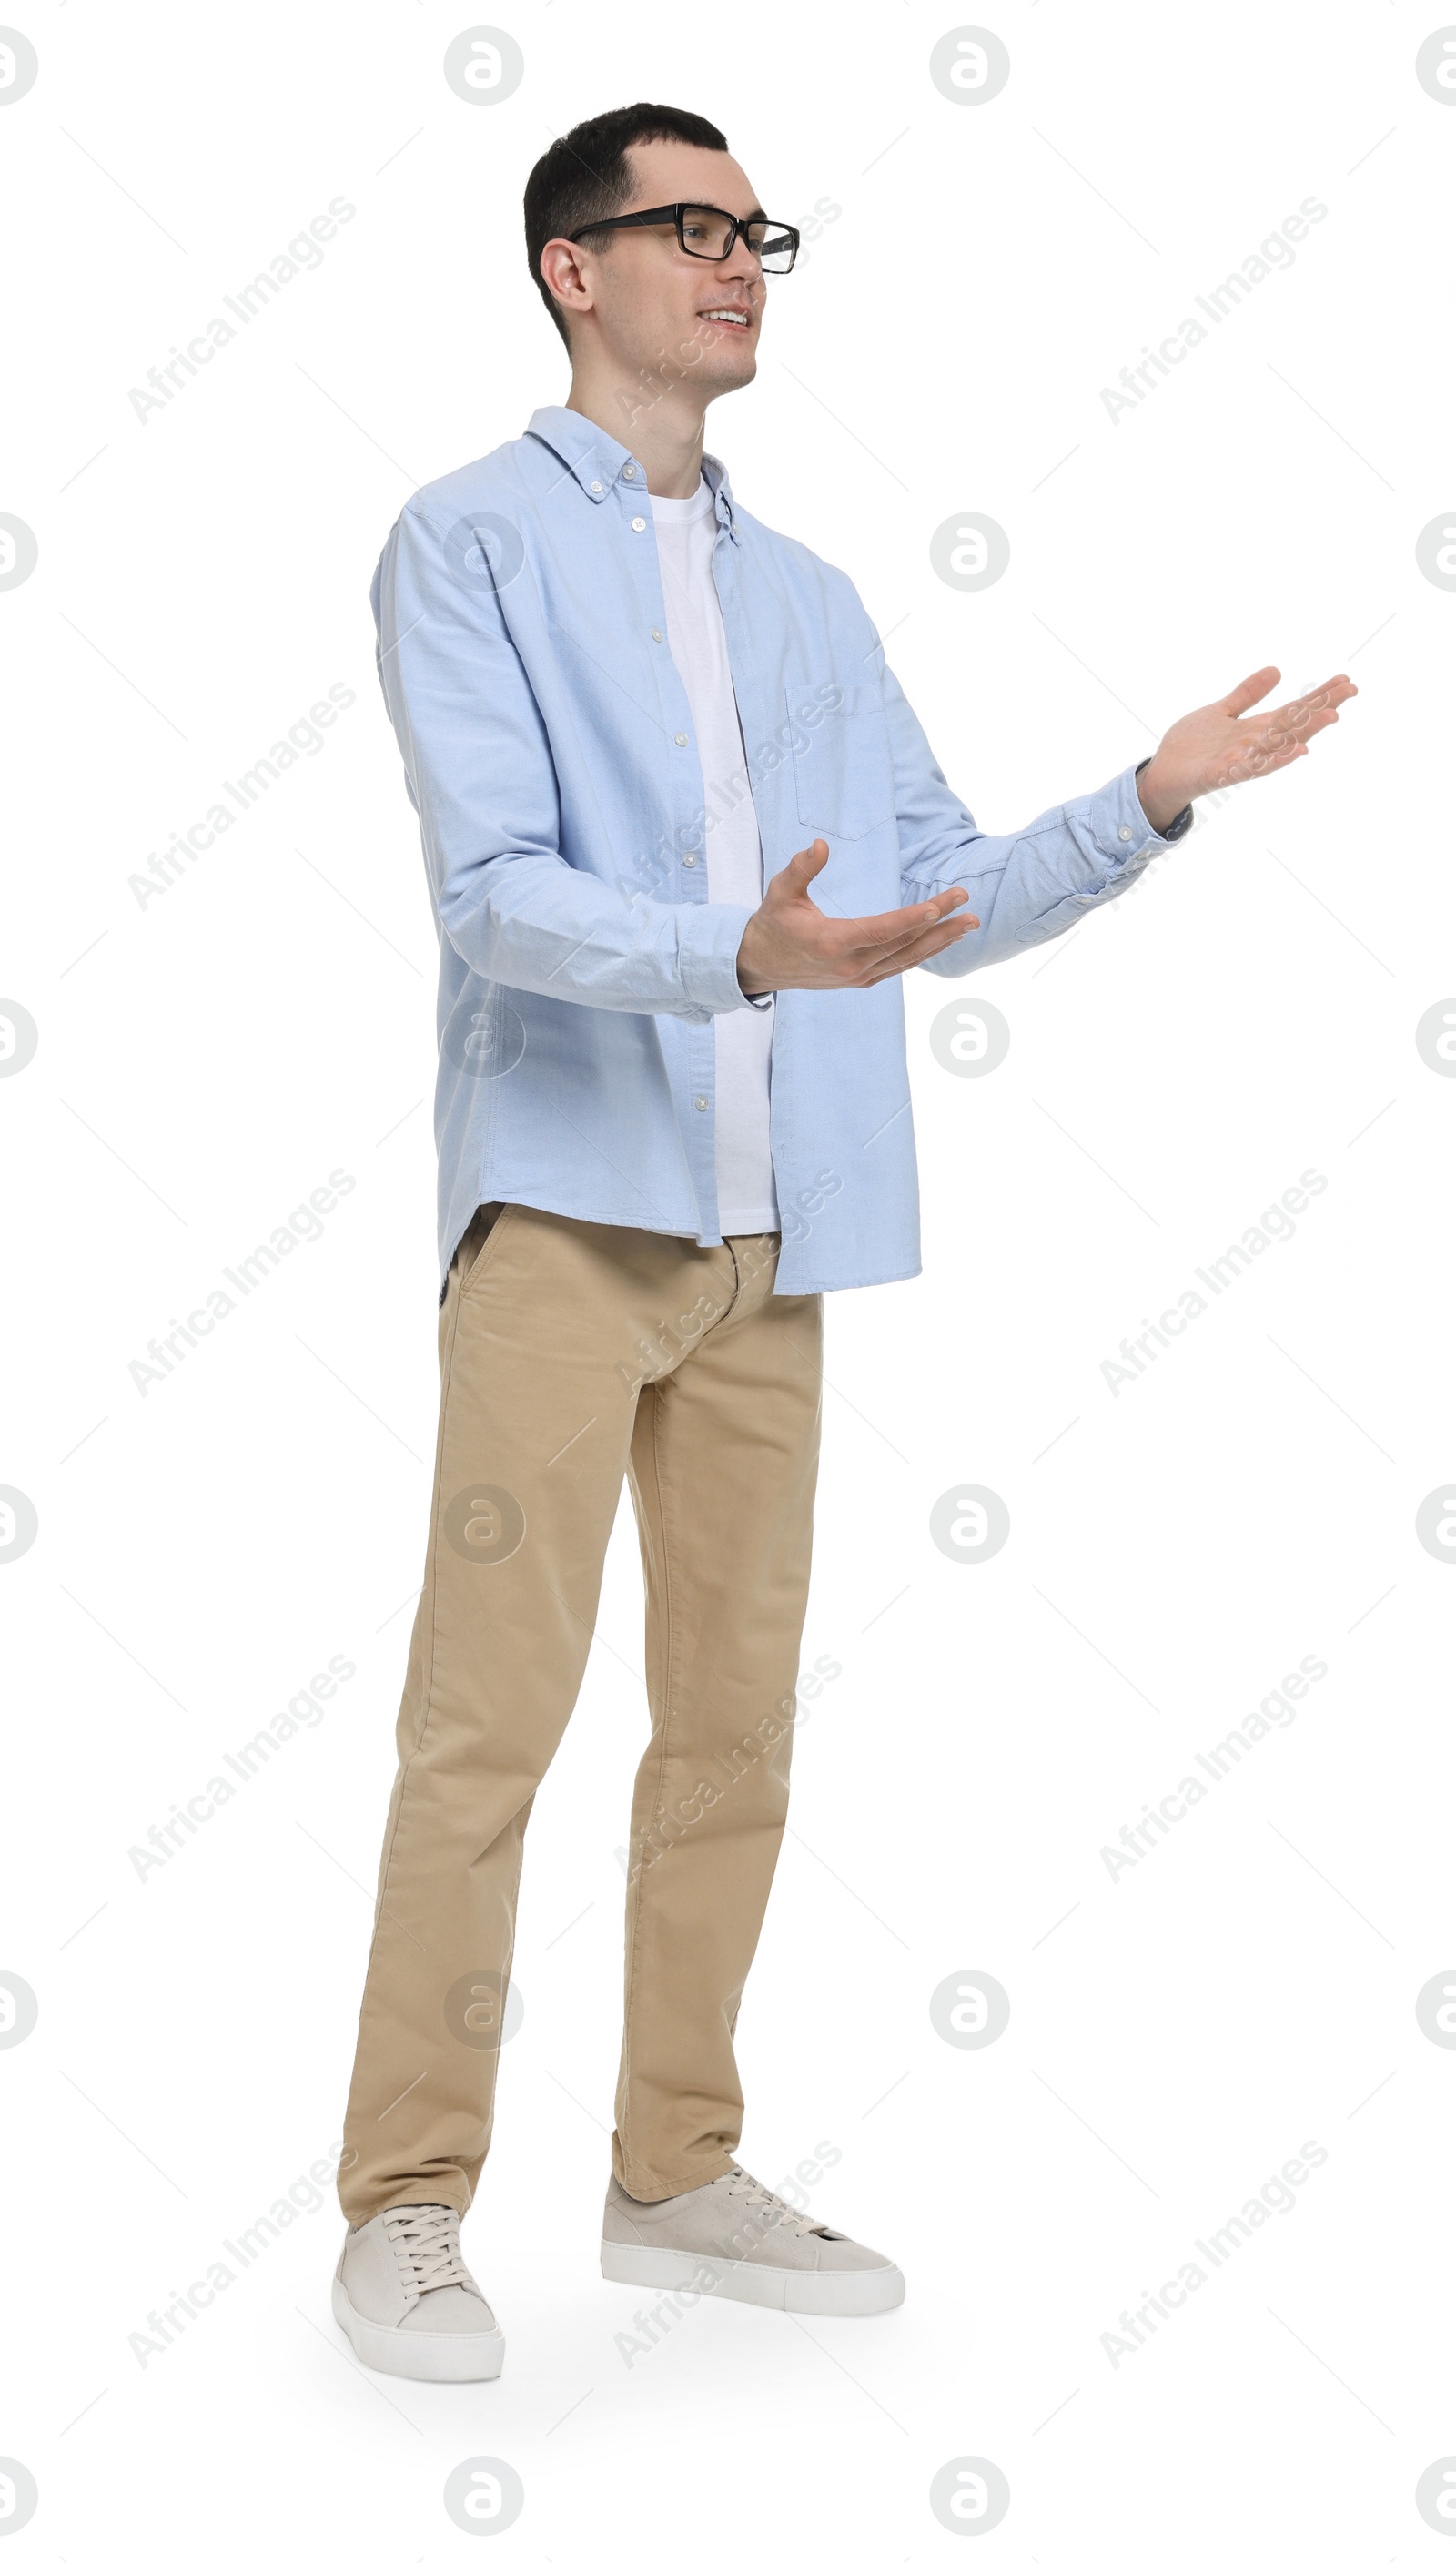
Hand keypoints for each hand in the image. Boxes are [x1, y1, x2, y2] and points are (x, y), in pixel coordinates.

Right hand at [737, 840, 977, 995]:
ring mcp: (858, 976)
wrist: (760, 965)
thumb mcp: (780, 891)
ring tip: (969, 924)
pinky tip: (943, 939)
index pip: (881, 930)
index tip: (941, 906)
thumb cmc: (773, 923)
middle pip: (903, 944)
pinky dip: (924, 953)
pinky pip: (900, 966)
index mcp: (830, 943)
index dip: (913, 919)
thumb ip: (801, 868)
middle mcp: (849, 965)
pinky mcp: (862, 980)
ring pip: (908, 959)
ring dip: (941, 942)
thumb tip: (819, 845)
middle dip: (940, 925)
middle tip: (969, 907)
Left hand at [1136, 667, 1356, 834]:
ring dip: (1306, 731)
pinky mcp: (1221, 774)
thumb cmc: (1191, 746)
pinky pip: (1252, 768)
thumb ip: (1248, 694)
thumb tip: (1277, 670)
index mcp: (1256, 728)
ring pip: (1279, 745)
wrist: (1162, 774)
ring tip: (1331, 716)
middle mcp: (1255, 744)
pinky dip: (1274, 760)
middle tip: (1351, 691)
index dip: (1319, 695)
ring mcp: (1241, 760)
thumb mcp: (1221, 711)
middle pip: (1294, 724)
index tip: (1346, 681)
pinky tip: (1296, 751)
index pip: (1294, 709)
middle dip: (1322, 708)